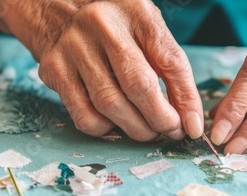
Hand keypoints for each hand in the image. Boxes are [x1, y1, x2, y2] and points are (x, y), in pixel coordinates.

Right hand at [0, 0, 203, 140]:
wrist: (58, 11)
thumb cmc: (116, 27)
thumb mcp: (147, 31)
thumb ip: (170, 68)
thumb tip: (189, 119)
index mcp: (136, 11)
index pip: (170, 61)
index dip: (186, 99)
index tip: (192, 126)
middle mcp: (101, 25)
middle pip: (138, 85)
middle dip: (160, 119)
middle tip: (170, 132)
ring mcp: (73, 47)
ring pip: (110, 105)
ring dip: (136, 128)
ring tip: (148, 131)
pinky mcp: (54, 70)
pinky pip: (84, 116)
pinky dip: (106, 129)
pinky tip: (116, 123)